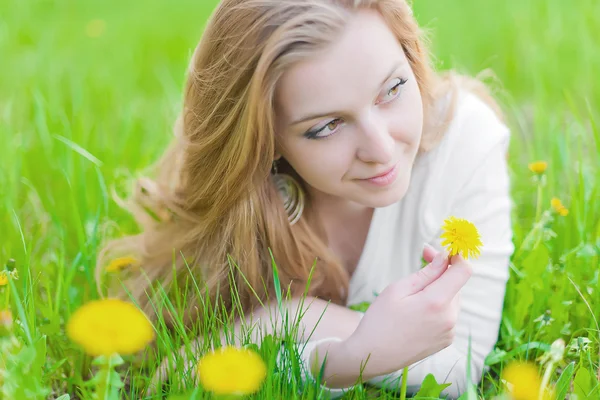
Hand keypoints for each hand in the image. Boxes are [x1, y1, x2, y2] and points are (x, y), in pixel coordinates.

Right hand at [342, 244, 472, 377]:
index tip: (442, 251)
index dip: (456, 256)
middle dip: (442, 271)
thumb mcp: (398, 289)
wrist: (372, 356)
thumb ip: (426, 272)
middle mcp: (449, 318)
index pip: (463, 271)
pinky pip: (448, 314)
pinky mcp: (446, 340)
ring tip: (413, 293)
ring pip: (451, 299)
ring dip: (439, 289)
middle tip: (422, 258)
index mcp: (437, 303)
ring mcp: (449, 332)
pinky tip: (416, 311)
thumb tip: (444, 257)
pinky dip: (437, 306)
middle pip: (455, 284)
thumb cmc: (380, 319)